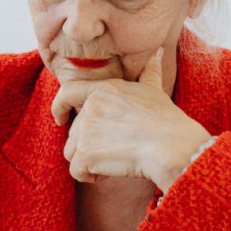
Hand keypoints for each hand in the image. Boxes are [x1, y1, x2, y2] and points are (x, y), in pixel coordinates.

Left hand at [52, 47, 212, 191]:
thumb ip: (149, 73)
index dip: (59, 106)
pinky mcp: (85, 154)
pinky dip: (89, 176)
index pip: (68, 93)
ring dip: (88, 161)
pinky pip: (76, 171)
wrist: (171, 145)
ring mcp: (85, 131)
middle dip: (90, 145)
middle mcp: (89, 108)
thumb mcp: (155, 90)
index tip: (60, 118)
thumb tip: (157, 54)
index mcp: (103, 90)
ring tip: (113, 162)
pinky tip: (109, 174)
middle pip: (74, 132)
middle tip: (116, 150)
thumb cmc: (167, 120)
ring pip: (72, 152)